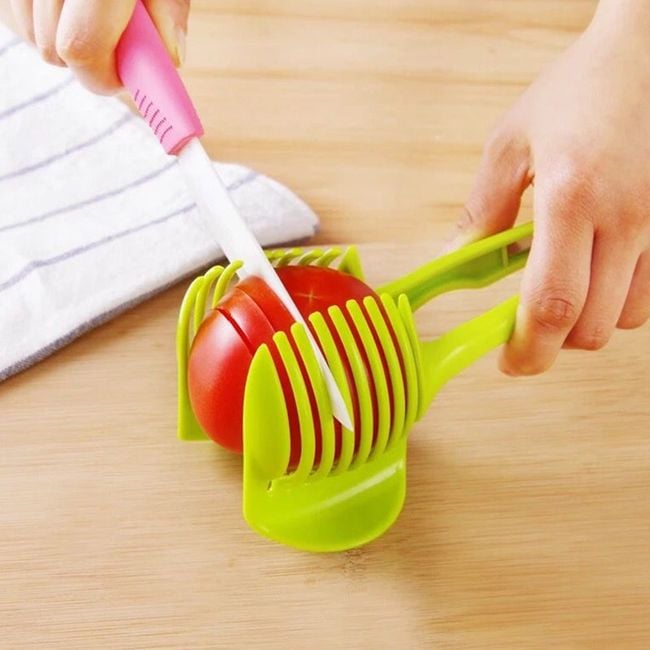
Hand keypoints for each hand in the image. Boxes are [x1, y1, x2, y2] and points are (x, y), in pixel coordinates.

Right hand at [9, 0, 189, 93]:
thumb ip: (170, 11)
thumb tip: (172, 60)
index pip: (83, 50)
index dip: (106, 78)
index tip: (125, 82)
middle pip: (57, 51)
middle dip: (93, 57)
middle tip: (119, 35)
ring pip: (34, 38)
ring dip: (66, 37)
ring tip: (90, 5)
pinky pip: (14, 18)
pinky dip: (39, 18)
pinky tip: (64, 0)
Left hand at [448, 0, 649, 375]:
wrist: (645, 55)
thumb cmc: (576, 92)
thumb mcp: (510, 144)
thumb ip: (482, 209)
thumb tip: (458, 258)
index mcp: (571, 198)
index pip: (551, 303)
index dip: (527, 348)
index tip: (507, 360)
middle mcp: (624, 218)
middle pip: (592, 327)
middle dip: (552, 341)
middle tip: (524, 326)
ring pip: (627, 319)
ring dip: (587, 322)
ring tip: (560, 293)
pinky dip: (618, 301)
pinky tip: (595, 275)